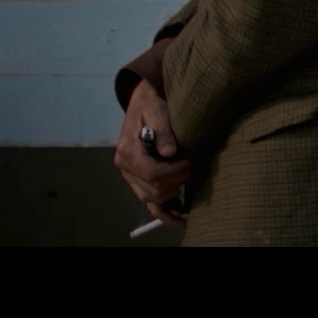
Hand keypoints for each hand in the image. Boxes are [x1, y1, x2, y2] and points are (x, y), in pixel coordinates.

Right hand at [114, 78, 192, 223]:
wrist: (143, 100)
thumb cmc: (152, 103)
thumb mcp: (158, 110)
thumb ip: (163, 130)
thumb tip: (169, 152)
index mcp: (127, 150)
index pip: (152, 173)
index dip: (174, 172)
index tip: (190, 163)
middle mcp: (124, 165)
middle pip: (151, 188)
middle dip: (175, 181)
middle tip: (193, 168)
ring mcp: (129, 173)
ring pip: (149, 196)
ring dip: (170, 194)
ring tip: (187, 181)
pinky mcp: (136, 176)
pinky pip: (146, 198)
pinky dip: (161, 209)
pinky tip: (178, 217)